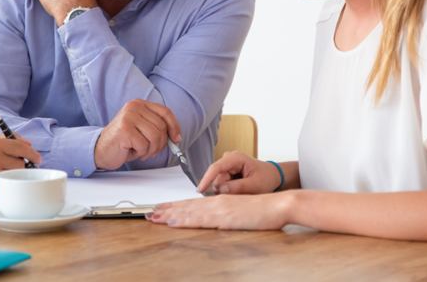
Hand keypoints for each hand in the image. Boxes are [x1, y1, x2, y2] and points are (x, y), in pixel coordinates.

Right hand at [0, 134, 42, 196]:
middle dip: (20, 165)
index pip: (22, 148)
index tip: (38, 158)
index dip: (33, 154)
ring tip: (2, 172)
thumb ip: (10, 139)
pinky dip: (4, 184)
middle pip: (21, 165)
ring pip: (14, 177)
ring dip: (12, 175)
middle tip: (12, 165)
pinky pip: (5, 187)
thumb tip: (29, 145)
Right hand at [94, 99, 181, 169]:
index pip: (165, 112)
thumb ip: (157, 128)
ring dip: (151, 149)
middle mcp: (133, 107)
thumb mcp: (142, 130)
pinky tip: (133, 151)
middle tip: (150, 150)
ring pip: (155, 136)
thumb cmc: (123, 142)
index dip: (174, 126)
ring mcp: (128, 117)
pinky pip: (144, 145)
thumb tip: (176, 137)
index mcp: (139, 104)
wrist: (100, 150)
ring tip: (141, 151)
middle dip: (160, 144)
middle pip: (161, 126)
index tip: (176, 139)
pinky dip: (142, 152)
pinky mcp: (125, 129)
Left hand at [145, 192, 292, 229]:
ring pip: (188, 212)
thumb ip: (226, 217)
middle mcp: (215, 203)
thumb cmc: (263, 211)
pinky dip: (183, 220)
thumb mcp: (240, 214)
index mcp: (219, 202)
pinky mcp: (223, 217)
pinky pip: (198, 219)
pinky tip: (172, 222)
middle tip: (148, 213)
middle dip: (165, 210)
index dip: (174, 207)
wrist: (278, 205)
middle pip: (185, 207)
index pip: (192, 205)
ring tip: (153, 217)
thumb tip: (216, 224)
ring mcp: (218, 209)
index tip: (160, 209)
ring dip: (168, 214)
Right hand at [197, 151, 282, 194]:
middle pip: (217, 178)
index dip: (207, 179)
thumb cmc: (267, 178)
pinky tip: (239, 189)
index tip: (200, 190)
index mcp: (236, 158)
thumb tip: (221, 189)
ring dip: (228, 190)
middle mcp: (229, 158)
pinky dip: (229, 189)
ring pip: (219, 182)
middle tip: (241, 193)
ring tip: (243, 190)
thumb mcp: (256, 185)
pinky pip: (222, 183)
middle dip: (225, 189)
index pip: (216, 168)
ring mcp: (227, 165)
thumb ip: (238, 187)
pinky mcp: (227, 171)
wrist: (273, 176)